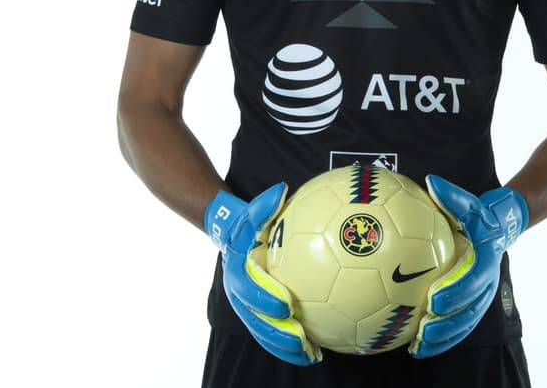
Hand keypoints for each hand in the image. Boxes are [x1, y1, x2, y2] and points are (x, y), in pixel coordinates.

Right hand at [204, 184, 321, 365]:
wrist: (232, 237)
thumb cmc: (247, 224)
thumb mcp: (252, 212)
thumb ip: (263, 205)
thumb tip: (280, 191)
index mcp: (237, 271)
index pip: (248, 288)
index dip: (264, 299)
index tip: (286, 306)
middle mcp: (239, 293)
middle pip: (255, 319)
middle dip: (276, 332)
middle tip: (299, 337)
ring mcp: (247, 307)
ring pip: (263, 332)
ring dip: (284, 346)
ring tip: (309, 355)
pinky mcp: (259, 314)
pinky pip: (272, 334)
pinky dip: (290, 346)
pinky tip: (314, 353)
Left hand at [409, 176, 528, 358]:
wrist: (500, 229)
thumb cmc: (479, 215)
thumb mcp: (469, 203)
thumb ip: (451, 196)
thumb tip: (431, 181)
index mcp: (484, 261)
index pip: (472, 280)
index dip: (454, 292)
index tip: (433, 299)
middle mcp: (486, 282)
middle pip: (469, 309)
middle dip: (447, 322)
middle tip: (423, 328)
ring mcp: (482, 297)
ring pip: (465, 323)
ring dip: (444, 337)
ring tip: (419, 345)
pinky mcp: (473, 305)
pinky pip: (459, 328)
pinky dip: (442, 340)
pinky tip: (418, 349)